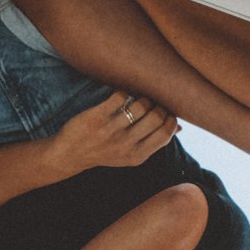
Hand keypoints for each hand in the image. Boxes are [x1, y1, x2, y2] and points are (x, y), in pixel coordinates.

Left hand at [49, 90, 179, 176]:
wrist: (69, 154)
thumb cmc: (104, 151)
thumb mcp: (129, 154)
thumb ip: (153, 142)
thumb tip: (180, 127)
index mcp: (136, 156)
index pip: (165, 134)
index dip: (171, 119)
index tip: (166, 111)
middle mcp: (125, 145)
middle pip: (156, 117)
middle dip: (158, 106)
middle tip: (152, 102)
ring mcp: (110, 131)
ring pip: (140, 105)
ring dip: (142, 98)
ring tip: (137, 99)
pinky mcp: (96, 117)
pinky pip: (120, 97)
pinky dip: (124, 92)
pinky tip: (120, 96)